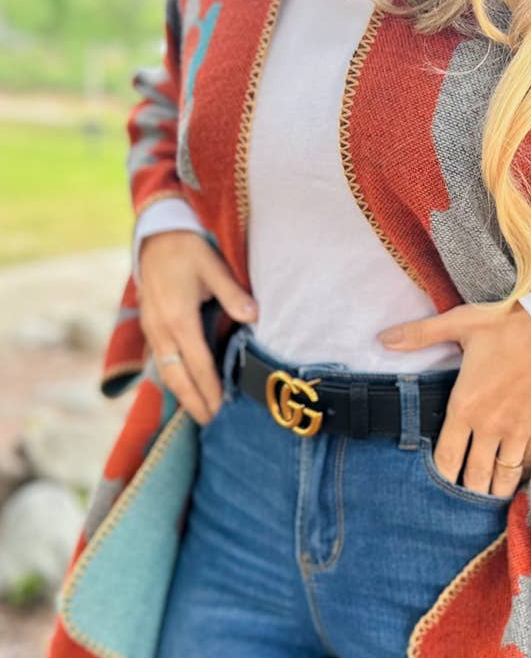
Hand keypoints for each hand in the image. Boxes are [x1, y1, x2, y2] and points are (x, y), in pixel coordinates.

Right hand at [138, 231, 258, 425]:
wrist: (154, 235)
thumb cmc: (187, 249)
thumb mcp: (213, 265)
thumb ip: (233, 293)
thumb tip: (254, 316)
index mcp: (178, 317)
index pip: (197, 363)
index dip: (209, 387)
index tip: (220, 407)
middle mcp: (161, 329)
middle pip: (176, 376)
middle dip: (193, 401)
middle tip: (209, 422)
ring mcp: (151, 328)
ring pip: (165, 371)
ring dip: (181, 393)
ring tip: (198, 412)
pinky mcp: (148, 326)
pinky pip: (159, 360)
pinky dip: (171, 378)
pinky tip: (182, 388)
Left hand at [378, 300, 530, 498]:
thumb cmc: (511, 325)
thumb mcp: (462, 323)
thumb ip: (421, 334)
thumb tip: (382, 339)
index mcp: (465, 405)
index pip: (447, 457)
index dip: (440, 476)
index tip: (435, 486)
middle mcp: (490, 426)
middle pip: (474, 475)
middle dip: (466, 491)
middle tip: (460, 503)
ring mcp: (518, 431)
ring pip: (503, 476)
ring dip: (494, 491)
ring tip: (487, 500)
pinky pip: (529, 462)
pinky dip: (521, 474)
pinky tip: (515, 478)